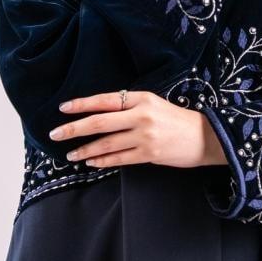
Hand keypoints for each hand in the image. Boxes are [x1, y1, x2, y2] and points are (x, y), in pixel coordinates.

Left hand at [48, 90, 228, 169]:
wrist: (206, 137)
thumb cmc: (178, 120)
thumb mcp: (155, 104)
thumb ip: (131, 108)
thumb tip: (102, 115)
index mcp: (142, 98)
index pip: (105, 100)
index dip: (82, 104)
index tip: (63, 108)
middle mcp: (141, 115)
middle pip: (99, 122)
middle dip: (74, 128)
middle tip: (55, 134)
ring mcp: (145, 136)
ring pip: (106, 143)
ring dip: (85, 149)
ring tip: (70, 154)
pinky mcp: (149, 154)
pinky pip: (119, 158)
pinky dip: (102, 161)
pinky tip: (91, 162)